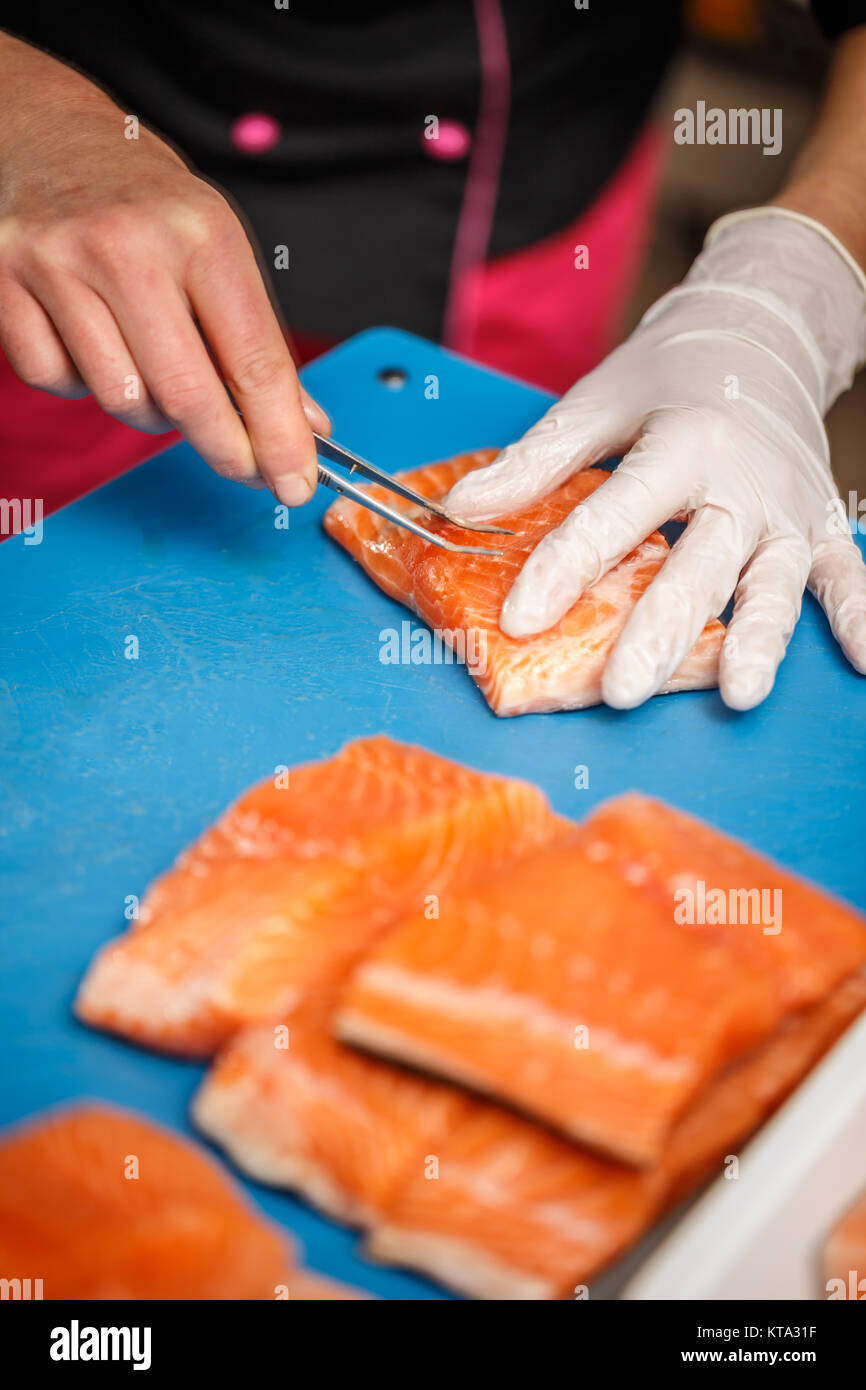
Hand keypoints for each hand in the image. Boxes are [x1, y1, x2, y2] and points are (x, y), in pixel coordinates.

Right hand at [0, 33, 327, 504]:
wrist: (48, 132)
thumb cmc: (144, 199)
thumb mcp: (217, 246)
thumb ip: (258, 341)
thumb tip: (305, 424)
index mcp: (201, 233)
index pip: (255, 362)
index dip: (279, 437)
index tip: (295, 480)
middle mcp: (130, 246)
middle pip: (188, 396)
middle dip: (225, 449)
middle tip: (245, 467)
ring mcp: (59, 264)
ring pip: (121, 398)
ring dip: (149, 410)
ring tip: (155, 369)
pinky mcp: (5, 284)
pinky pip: (56, 380)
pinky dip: (80, 382)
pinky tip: (92, 342)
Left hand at [447, 211, 865, 709]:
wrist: (761, 330)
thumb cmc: (670, 375)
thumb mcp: (596, 403)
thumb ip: (536, 461)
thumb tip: (463, 508)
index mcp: (682, 442)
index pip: (617, 515)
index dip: (566, 568)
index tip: (521, 619)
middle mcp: (742, 481)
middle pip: (699, 566)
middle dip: (660, 631)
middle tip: (622, 689)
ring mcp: (787, 509)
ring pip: (774, 583)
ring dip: (758, 640)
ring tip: (739, 694)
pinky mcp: (820, 524)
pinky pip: (845, 575)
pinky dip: (860, 617)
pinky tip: (864, 663)